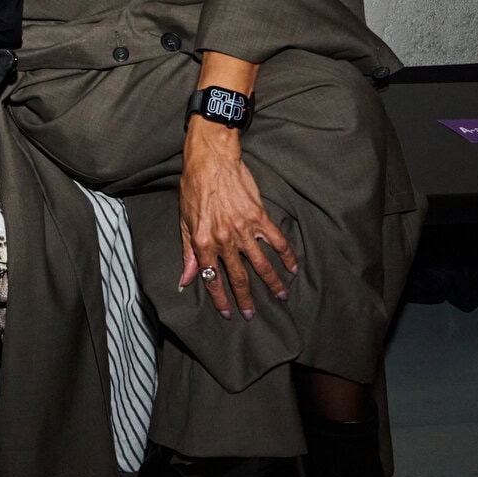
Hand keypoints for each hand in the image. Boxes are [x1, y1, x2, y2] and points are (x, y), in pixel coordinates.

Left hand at [178, 119, 296, 318]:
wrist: (211, 161)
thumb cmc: (193, 189)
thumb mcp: (184, 222)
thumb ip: (187, 253)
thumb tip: (185, 279)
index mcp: (203, 243)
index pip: (212, 278)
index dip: (220, 298)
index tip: (228, 313)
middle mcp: (224, 240)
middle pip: (238, 277)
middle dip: (245, 299)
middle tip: (252, 315)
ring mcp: (244, 229)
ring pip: (261, 264)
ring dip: (272, 283)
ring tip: (280, 297)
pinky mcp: (259, 217)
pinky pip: (276, 241)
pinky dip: (287, 255)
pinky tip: (292, 268)